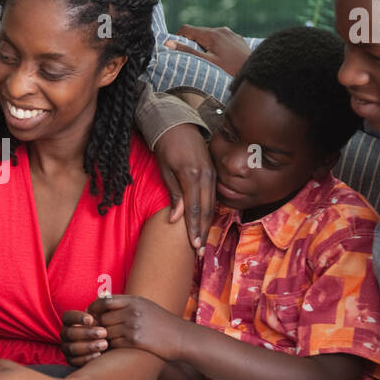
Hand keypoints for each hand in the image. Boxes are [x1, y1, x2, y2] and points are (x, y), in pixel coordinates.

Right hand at [61, 310, 106, 365]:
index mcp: (69, 321)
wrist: (107, 344)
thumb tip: (105, 298)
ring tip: (104, 344)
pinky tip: (99, 355)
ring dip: (88, 346)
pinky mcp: (71, 360)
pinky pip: (75, 361)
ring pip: (72, 348)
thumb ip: (101, 310)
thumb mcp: (102, 317)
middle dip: (87, 333)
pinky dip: (87, 358)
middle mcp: (65, 334)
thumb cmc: (103, 327)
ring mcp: (67, 348)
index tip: (91, 319)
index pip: (67, 316)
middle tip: (104, 332)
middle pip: (69, 333)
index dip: (77, 317)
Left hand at [85, 294, 184, 361]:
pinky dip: (110, 346)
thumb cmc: (162, 323)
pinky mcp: (135, 341)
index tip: (91, 315)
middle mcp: (132, 311)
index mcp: (134, 300)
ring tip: (103, 341)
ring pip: (106, 331)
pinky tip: (112, 349)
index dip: (94, 308)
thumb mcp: (145, 306)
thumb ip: (126, 304)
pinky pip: (113, 343)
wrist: (181, 338)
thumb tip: (104, 302)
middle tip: (94, 332)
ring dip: (103, 338)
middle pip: (102, 317)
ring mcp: (133, 325)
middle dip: (97, 325)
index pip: (104, 301)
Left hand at [152, 122, 214, 253]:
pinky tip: (206, 224)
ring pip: (212, 205)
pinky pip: (213, 196)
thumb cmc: (166, 148)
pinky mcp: (213, 173)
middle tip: (199, 252)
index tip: (193, 245)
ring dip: (207, 225)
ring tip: (202, 243)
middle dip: (202, 232)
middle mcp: (206, 176)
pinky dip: (210, 212)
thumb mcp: (165, 171)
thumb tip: (176, 218)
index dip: (194, 228)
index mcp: (192, 176)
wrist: (178, 127)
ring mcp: (212, 174)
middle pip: (206, 210)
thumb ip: (174, 194)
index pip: (194, 208)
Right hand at [169, 24, 250, 77]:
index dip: (179, 39)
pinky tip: (222, 61)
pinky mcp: (238, 39)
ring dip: (205, 47)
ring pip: (210, 37)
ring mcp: (231, 34)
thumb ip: (187, 51)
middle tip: (196, 61)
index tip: (180, 51)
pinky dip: (216, 48)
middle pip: (199, 33)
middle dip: (193, 44)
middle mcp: (222, 30)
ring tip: (211, 63)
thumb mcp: (206, 63)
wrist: (257, 72)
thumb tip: (168, 43)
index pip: (186, 29)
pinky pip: (221, 40)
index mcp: (212, 34)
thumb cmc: (230, 70)